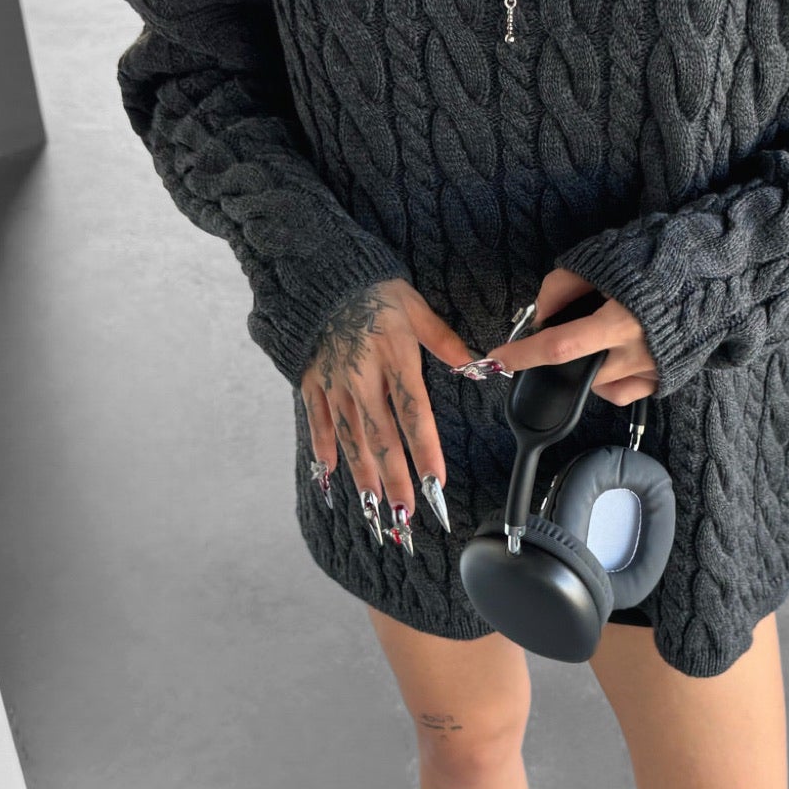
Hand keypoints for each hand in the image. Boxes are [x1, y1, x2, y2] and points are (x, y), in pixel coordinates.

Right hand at [300, 277, 478, 543]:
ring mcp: (334, 384)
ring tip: (373, 507)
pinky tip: (330, 475)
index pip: (414, 415)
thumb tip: (477, 366)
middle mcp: (363, 379)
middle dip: (395, 479)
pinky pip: (317, 422)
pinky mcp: (311, 382)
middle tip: (405, 514)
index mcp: (395, 361)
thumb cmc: (375, 290)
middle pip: (382, 438)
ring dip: (363, 475)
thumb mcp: (417, 309)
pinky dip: (323, 449)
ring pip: (351, 438)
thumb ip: (445, 342)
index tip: (436, 483)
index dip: (425, 451)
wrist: (320, 274)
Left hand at [480, 268, 659, 405]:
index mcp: (621, 319)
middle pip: (579, 372)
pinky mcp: (668, 378)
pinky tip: (614, 358)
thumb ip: (565, 284)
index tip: (498, 359)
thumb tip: (542, 313)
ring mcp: (655, 370)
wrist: (719, 268)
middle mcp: (638, 352)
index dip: (524, 355)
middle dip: (560, 359)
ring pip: (602, 386)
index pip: (560, 346)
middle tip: (565, 333)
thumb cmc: (662, 256)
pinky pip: (627, 393)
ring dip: (588, 367)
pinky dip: (611, 382)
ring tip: (598, 338)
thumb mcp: (606, 257)